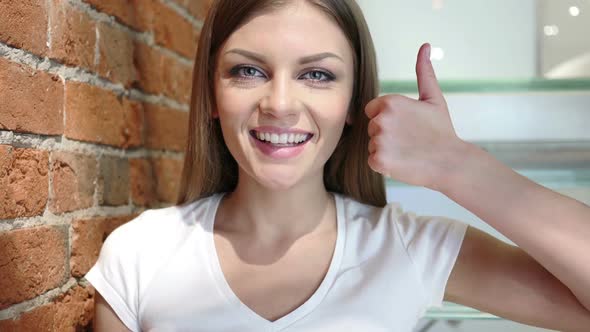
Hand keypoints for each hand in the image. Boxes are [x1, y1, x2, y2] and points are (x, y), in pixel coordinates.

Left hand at [365, 43, 466, 190]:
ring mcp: (379, 141)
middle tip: (410, 139)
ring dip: (386, 150)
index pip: (373, 110)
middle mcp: (381, 120)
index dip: (388, 118)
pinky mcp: (378, 160)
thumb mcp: (434, 98)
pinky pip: (373, 161)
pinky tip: (402, 162)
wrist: (450, 162)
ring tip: (408, 151)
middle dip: (386, 134)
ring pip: (372, 144)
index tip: (406, 125)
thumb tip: (425, 46)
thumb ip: (424, 72)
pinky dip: (384, 165)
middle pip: (372, 127)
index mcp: (390, 102)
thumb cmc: (442, 130)